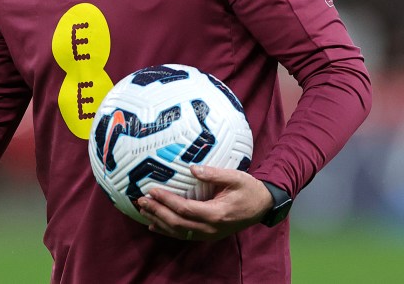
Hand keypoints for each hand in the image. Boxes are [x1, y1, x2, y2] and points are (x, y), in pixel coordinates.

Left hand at [136, 165, 273, 241]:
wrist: (262, 206)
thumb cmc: (249, 189)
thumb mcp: (235, 177)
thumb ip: (214, 174)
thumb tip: (192, 168)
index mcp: (216, 213)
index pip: (185, 209)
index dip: (167, 201)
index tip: (152, 190)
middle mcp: (210, 228)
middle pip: (178, 223)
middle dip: (157, 212)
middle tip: (141, 201)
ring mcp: (209, 234)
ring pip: (179, 232)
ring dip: (159, 222)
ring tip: (143, 211)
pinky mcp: (208, 234)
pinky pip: (184, 235)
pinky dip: (168, 231)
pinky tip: (154, 226)